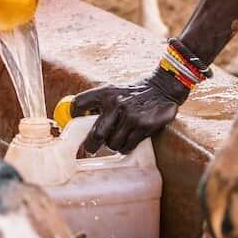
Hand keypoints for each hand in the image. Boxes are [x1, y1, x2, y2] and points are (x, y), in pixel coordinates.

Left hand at [71, 69, 190, 153]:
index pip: (79, 104)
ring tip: (118, 139)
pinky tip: (129, 140)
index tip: (74, 125)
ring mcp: (130, 116)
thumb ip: (98, 104)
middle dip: (91, 146)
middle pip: (95, 134)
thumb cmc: (133, 93)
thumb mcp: (114, 91)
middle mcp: (116, 103)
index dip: (74, 115)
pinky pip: (127, 146)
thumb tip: (76, 121)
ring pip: (112, 144)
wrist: (162, 88)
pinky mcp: (143, 126)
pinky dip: (126, 147)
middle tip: (90, 150)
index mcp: (105, 92)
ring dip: (113, 146)